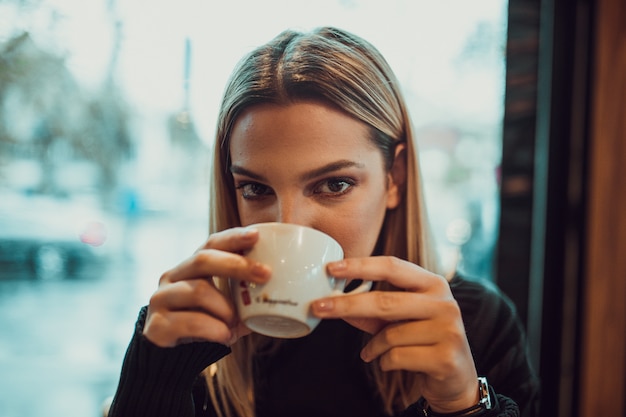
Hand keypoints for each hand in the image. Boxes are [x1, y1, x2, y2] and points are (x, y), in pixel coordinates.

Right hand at [143, 227, 270, 347]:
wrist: (169, 359)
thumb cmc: (204, 326)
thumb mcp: (227, 309)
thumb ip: (247, 299)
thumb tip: (285, 291)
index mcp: (191, 267)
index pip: (211, 243)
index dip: (233, 237)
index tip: (257, 235)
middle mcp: (172, 277)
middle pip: (203, 260)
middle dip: (237, 264)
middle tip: (266, 274)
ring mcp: (161, 299)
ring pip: (198, 291)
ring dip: (226, 308)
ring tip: (236, 323)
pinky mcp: (156, 325)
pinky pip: (190, 322)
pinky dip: (213, 329)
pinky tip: (224, 336)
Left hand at [311, 257, 478, 412]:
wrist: (455, 378)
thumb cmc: (421, 341)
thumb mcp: (396, 321)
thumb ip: (369, 310)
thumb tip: (333, 301)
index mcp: (433, 284)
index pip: (393, 266)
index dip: (360, 266)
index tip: (332, 268)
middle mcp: (444, 303)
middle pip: (385, 300)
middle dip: (347, 305)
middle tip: (318, 307)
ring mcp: (448, 330)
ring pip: (389, 335)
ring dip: (373, 346)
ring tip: (373, 352)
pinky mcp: (445, 357)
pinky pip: (396, 357)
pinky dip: (384, 362)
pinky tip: (389, 363)